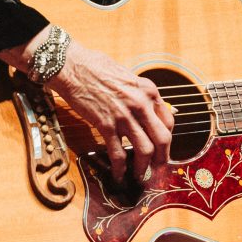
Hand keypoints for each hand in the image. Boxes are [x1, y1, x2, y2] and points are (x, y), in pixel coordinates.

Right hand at [7, 31, 174, 182]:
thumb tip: (148, 112)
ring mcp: (124, 116)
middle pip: (162, 139)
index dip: (167, 139)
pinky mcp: (106, 125)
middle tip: (156, 168)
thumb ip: (140, 95)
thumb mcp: (128, 78)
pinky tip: (119, 175)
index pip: (169, 121)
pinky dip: (120, 168)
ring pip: (144, 150)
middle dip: (162, 158)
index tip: (162, 148)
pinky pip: (118, 153)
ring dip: (143, 167)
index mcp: (149, 91)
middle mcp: (141, 104)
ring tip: (139, 174)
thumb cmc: (97, 68)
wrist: (72, 66)